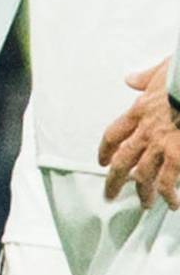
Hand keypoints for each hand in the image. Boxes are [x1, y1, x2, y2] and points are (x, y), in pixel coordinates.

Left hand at [99, 59, 179, 206]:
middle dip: (114, 179)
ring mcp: (162, 146)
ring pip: (143, 176)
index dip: (106, 149)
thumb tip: (131, 79)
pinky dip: (169, 195)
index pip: (114, 134)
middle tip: (110, 193)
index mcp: (140, 110)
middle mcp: (146, 132)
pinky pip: (168, 182)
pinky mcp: (178, 157)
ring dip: (143, 192)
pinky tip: (172, 204)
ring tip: (145, 203)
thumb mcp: (163, 70)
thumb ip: (146, 78)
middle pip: (121, 161)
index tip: (102, 160)